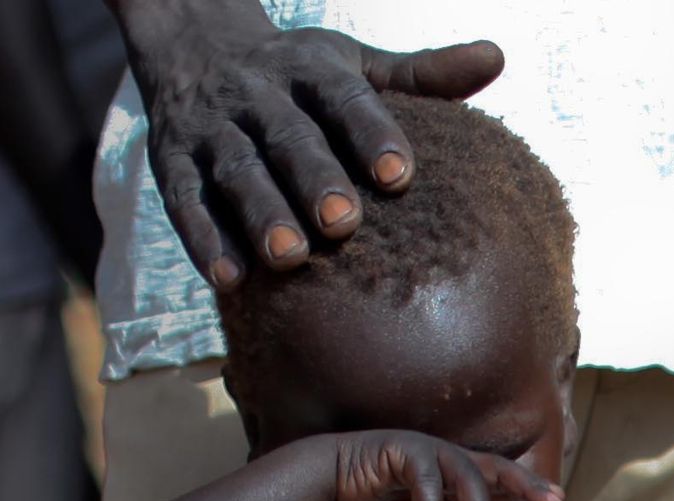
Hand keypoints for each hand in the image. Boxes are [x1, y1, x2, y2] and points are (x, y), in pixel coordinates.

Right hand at [112, 0, 502, 286]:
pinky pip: (185, 202)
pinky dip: (204, 239)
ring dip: (260, 214)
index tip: (399, 174)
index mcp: (309, 71)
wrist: (192, 41)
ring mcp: (212, 130)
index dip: (370, 133)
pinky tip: (229, 281)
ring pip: (237, 171)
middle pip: (287, 137)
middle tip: (343, 223)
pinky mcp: (172, 164)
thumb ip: (419, 75)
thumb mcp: (353, 65)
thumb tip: (495, 59)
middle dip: (314, 178)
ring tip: (288, 259)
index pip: (343, 98)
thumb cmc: (295, 75)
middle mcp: (257, 95)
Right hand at [334, 431, 563, 500]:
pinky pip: (423, 480)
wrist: (332, 481)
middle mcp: (449, 457)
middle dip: (525, 486)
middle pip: (495, 468)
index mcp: (459, 473)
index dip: (530, 490)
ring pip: (463, 474)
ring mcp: (427, 451)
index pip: (502, 481)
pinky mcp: (401, 450)